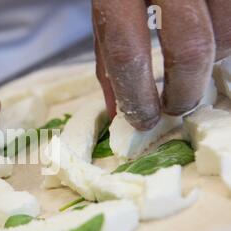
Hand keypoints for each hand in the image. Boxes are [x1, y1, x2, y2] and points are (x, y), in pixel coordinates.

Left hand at [93, 0, 230, 129]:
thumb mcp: (105, 15)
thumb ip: (109, 58)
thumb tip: (117, 112)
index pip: (128, 53)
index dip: (138, 95)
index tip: (144, 121)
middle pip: (189, 46)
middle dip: (185, 89)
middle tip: (176, 106)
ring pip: (225, 31)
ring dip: (214, 61)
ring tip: (196, 69)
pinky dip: (226, 38)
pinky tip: (212, 44)